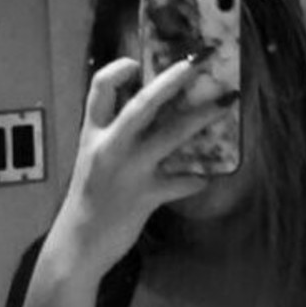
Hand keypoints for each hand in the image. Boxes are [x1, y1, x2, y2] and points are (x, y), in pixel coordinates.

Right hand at [49, 56, 227, 274]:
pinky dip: (196, 178)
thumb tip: (152, 112)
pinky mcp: (145, 196)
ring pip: (171, 134)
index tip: (137, 63)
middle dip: (173, 79)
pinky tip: (206, 178)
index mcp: (92, 134)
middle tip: (199, 62)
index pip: (99, 88)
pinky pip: (181, 182)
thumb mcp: (93, 160)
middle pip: (143, 103)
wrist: (77, 244)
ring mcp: (129, 170)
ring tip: (227, 102)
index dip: (118, 69)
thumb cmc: (89, 199)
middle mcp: (110, 146)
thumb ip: (115, 137)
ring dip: (202, 116)